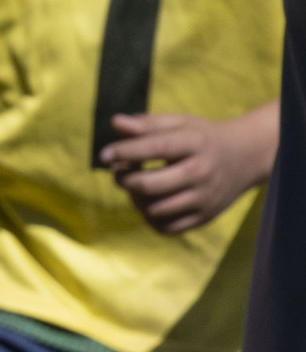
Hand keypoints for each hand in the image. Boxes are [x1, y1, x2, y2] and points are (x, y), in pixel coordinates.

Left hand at [98, 108, 272, 233]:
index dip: (125, 152)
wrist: (246, 156)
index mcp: (196, 143)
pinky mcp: (205, 217)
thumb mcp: (180, 123)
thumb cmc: (202, 137)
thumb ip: (147, 124)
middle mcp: (202, 172)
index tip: (104, 154)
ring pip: (154, 209)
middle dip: (124, 180)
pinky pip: (166, 228)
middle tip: (119, 172)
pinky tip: (150, 202)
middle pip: (149, 185)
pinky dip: (150, 218)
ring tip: (136, 186)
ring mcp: (205, 197)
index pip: (156, 148)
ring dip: (135, 200)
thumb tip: (116, 122)